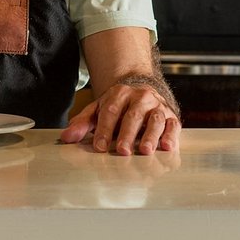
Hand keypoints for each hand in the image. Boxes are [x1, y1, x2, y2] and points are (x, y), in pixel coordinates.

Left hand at [59, 79, 180, 155]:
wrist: (142, 89)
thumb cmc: (119, 105)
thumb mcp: (99, 109)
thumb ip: (83, 123)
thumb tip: (67, 137)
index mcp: (120, 94)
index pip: (111, 112)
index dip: (105, 130)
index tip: (100, 146)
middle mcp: (140, 98)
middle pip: (133, 116)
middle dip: (127, 134)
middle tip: (122, 151)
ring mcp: (157, 106)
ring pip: (155, 120)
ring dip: (151, 136)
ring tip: (145, 151)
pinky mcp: (171, 116)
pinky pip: (173, 125)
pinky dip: (171, 136)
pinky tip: (167, 147)